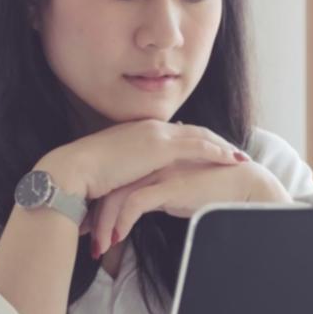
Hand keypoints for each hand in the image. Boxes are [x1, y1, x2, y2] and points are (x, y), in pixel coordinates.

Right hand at [40, 119, 247, 200]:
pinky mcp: (160, 147)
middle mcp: (150, 127)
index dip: (197, 141)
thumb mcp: (112, 172)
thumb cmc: (85, 178)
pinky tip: (232, 160)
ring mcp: (156, 134)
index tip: (212, 149)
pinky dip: (217, 153)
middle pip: (194, 131)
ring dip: (222, 147)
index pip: (176, 133)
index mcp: (139, 131)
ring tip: (240, 158)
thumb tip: (133, 186)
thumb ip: (127, 173)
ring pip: (200, 136)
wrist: (72, 172)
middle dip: (216, 141)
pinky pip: (198, 147)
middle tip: (234, 152)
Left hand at [89, 160, 290, 255]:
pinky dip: (122, 221)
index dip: (98, 206)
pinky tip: (118, 238)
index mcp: (151, 162)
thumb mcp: (175, 193)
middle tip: (87, 240)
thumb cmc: (212, 192)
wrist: (243, 186)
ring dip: (105, 224)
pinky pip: (135, 203)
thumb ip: (155, 194)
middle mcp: (152, 162)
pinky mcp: (170, 184)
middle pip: (110, 187)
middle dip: (94, 217)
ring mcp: (160, 171)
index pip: (115, 181)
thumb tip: (136, 210)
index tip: (89, 229)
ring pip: (118, 195)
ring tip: (100, 248)